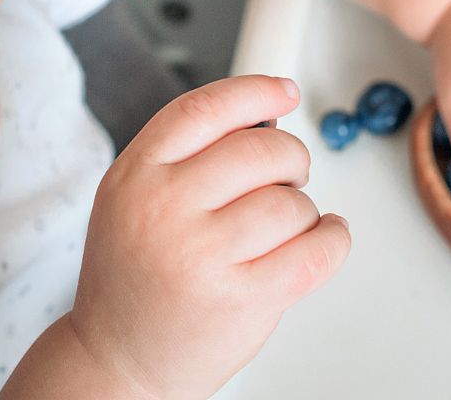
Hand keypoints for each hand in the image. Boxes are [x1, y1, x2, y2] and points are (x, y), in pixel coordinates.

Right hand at [67, 74, 350, 399]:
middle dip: (290, 159)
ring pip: (291, 202)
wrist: (117, 360)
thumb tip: (265, 116)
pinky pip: (315, 250)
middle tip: (289, 176)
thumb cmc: (134, 279)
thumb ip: (185, 157)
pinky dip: (333, 239)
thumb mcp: (133, 200)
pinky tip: (323, 237)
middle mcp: (163, 210)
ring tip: (286, 226)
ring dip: (303, 210)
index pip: (204, 110)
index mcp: (134, 176)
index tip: (284, 90)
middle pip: (260, 150)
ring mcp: (202, 256)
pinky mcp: (241, 299)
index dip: (254, 90)